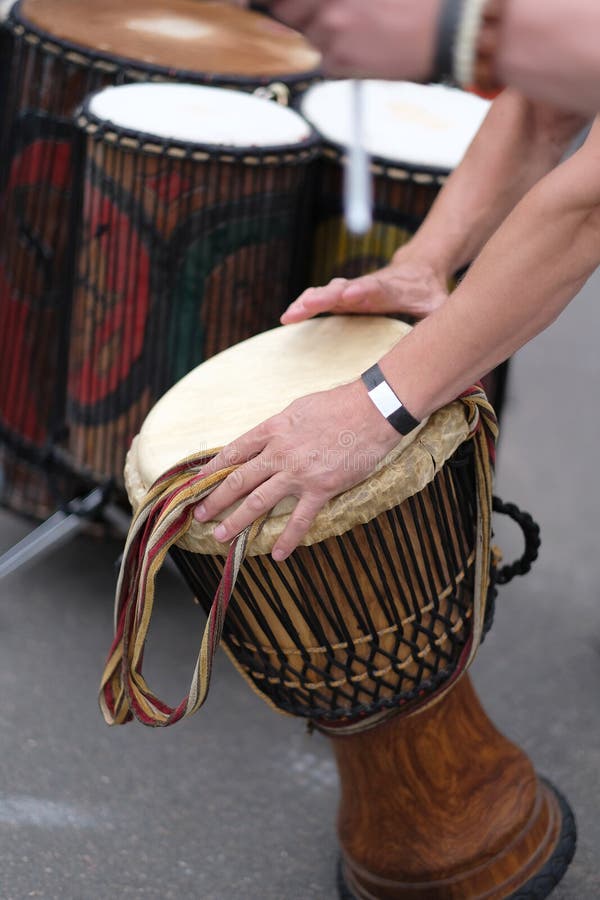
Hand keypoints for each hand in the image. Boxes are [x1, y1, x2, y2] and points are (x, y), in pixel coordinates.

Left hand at [193, 380, 399, 559]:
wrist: (372, 411)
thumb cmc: (339, 404)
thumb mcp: (298, 409)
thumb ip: (280, 427)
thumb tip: (268, 439)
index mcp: (272, 429)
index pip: (233, 452)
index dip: (212, 469)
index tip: (197, 482)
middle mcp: (279, 452)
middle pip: (238, 480)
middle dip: (215, 499)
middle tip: (200, 514)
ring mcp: (298, 473)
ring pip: (259, 501)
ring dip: (237, 521)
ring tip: (220, 535)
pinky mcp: (320, 489)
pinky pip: (299, 520)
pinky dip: (287, 539)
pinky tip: (277, 555)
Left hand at [269, 0, 441, 79]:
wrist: (450, 28)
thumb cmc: (416, 0)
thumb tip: (301, 7)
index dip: (260, 2)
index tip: (242, 4)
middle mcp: (326, 2)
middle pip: (283, 12)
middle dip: (294, 16)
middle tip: (331, 19)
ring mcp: (328, 30)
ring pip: (305, 39)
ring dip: (321, 37)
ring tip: (360, 30)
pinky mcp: (337, 60)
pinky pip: (323, 62)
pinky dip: (339, 58)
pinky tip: (368, 48)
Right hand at [281, 252, 449, 323]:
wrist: (418, 270)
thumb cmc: (430, 294)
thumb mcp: (443, 305)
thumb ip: (444, 320)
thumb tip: (453, 343)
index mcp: (391, 288)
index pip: (377, 288)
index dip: (364, 290)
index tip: (351, 293)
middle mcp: (367, 286)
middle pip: (344, 288)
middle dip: (326, 296)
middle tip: (310, 302)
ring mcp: (352, 290)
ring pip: (328, 293)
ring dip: (309, 302)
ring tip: (291, 313)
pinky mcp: (343, 297)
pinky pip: (321, 300)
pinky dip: (304, 306)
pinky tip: (288, 317)